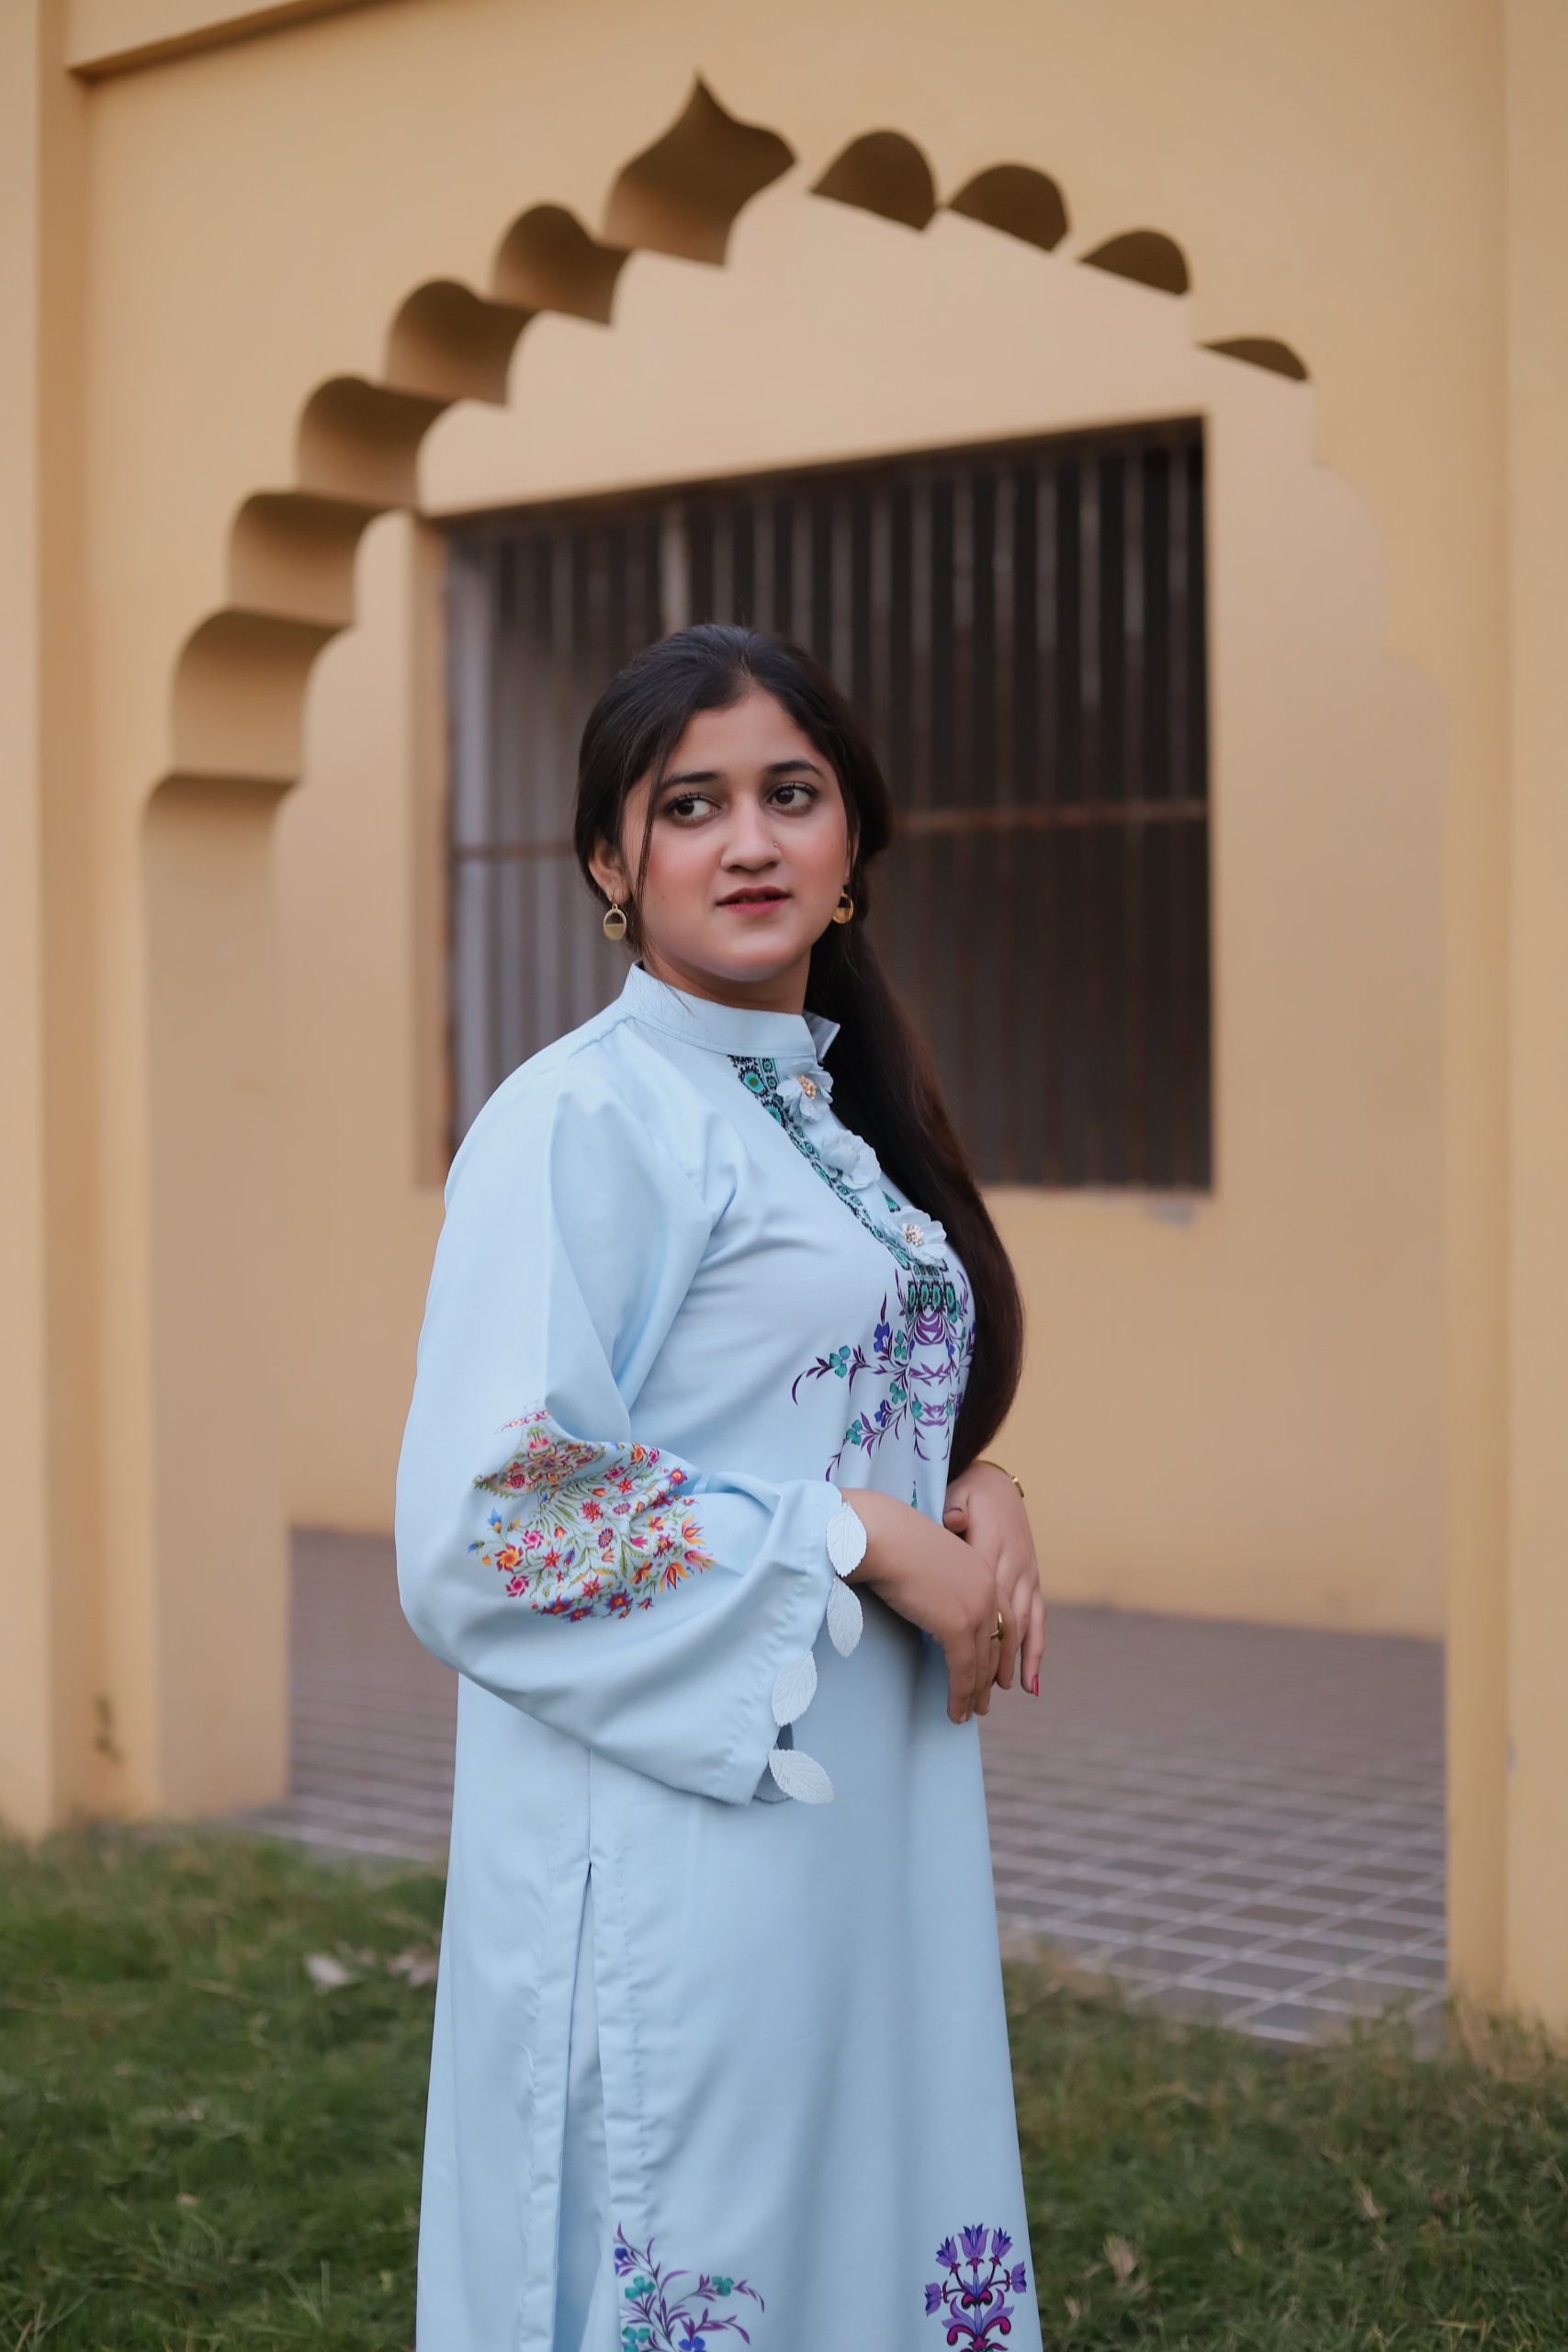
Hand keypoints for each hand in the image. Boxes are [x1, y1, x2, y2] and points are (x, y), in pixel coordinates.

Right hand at [841, 1488, 1008, 1724]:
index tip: (997, 1670)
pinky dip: (960, 1696)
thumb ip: (936, 1579)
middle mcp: (987, 1588)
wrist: (878, 1535)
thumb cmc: (887, 1540)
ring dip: (974, 1693)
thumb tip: (927, 1598)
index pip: (1003, 1617)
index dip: (1002, 1648)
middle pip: (996, 1643)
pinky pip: (962, 1671)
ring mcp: (976, 1608)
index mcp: (981, 1568)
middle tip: (983, 1700)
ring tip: (968, 1713)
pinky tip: (955, 1713)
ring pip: (981, 1662)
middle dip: (990, 1676)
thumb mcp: (924, 1559)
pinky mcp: (957, 1627)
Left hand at [941, 1462, 1045, 1699]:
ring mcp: (1028, 1573)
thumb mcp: (957, 1496)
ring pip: (1023, 1623)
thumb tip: (953, 1520)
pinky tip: (1030, 1681)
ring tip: (1002, 1689)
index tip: (962, 1657)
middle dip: (994, 1656)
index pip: (984, 1596)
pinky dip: (1035, 1650)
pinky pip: (1037, 1618)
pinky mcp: (1032, 1579)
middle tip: (977, 1689)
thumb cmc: (966, 1496)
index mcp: (994, 1547)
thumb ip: (954, 1511)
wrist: (994, 1485)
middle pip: (1005, 1618)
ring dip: (1014, 1658)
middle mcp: (1016, 1564)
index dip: (974, 1629)